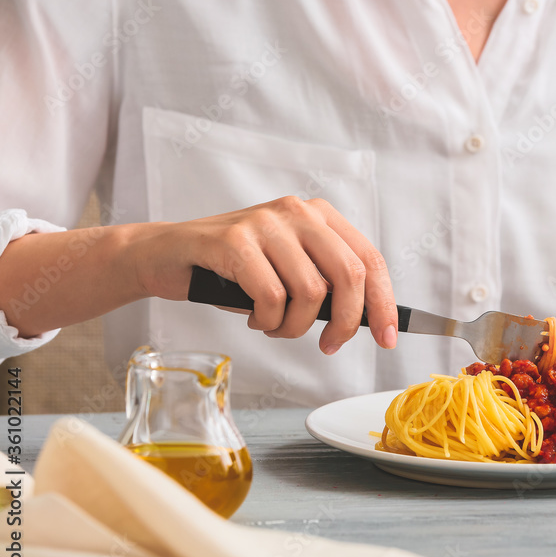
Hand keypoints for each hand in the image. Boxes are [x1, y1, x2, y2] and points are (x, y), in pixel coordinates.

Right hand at [133, 196, 397, 354]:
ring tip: (275, 326)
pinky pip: (271, 296)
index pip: (369, 259)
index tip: (387, 338)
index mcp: (320, 216)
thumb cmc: (235, 271)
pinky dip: (268, 320)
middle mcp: (297, 212)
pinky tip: (255, 317)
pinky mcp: (234, 240)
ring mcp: (266, 222)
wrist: (169, 256)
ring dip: (295, 326)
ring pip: (310, 292)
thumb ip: (328, 284)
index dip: (383, 303)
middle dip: (346, 322)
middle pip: (349, 275)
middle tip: (329, 344)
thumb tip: (369, 319)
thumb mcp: (291, 271)